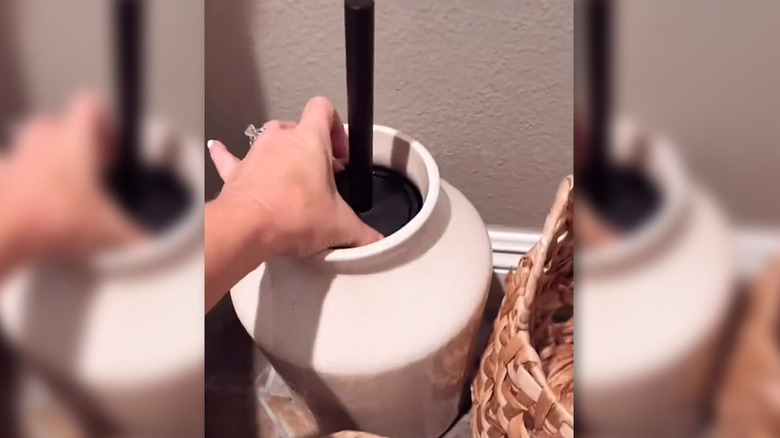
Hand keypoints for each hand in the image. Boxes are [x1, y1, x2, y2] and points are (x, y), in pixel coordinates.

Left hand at [0, 94, 144, 266]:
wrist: (3, 234)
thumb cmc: (52, 217)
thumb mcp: (109, 231)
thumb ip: (134, 235)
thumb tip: (147, 241)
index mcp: (73, 139)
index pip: (89, 104)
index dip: (105, 121)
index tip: (112, 149)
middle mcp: (41, 141)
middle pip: (56, 122)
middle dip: (73, 141)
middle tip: (88, 168)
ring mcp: (14, 158)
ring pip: (29, 144)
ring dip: (45, 160)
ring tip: (61, 191)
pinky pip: (9, 172)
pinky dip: (21, 184)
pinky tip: (34, 209)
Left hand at [204, 97, 381, 309]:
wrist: (248, 227)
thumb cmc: (292, 215)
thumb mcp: (340, 226)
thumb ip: (364, 234)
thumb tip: (377, 242)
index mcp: (310, 140)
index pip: (324, 108)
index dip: (335, 126)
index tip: (340, 154)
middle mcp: (280, 138)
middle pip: (298, 126)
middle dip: (311, 147)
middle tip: (321, 173)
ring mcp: (255, 153)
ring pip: (269, 139)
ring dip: (280, 152)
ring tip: (290, 176)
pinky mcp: (236, 172)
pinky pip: (229, 157)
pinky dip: (226, 154)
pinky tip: (218, 148)